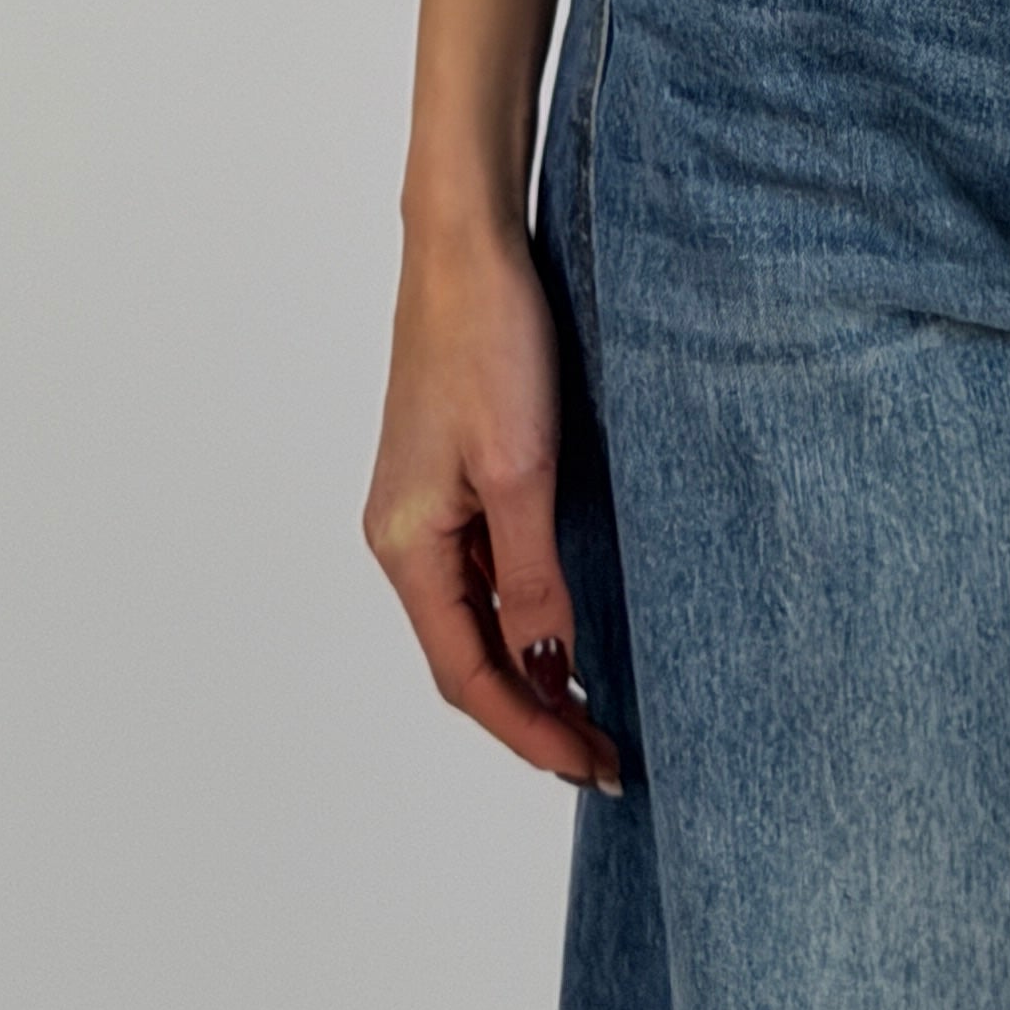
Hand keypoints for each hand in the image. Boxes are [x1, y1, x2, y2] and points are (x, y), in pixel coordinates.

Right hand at [363, 216, 623, 797]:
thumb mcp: (522, 468)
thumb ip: (533, 572)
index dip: (527, 728)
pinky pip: (485, 568)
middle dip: (532, 710)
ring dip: (530, 664)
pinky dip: (525, 608)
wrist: (465, 245)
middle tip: (606, 751)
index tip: (589, 764)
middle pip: (466, 654)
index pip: (465, 673)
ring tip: (594, 705)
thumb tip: (547, 664)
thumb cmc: (487, 339)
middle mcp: (403, 536)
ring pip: (476, 615)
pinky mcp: (451, 473)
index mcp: (405, 545)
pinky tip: (568, 621)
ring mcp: (425, 505)